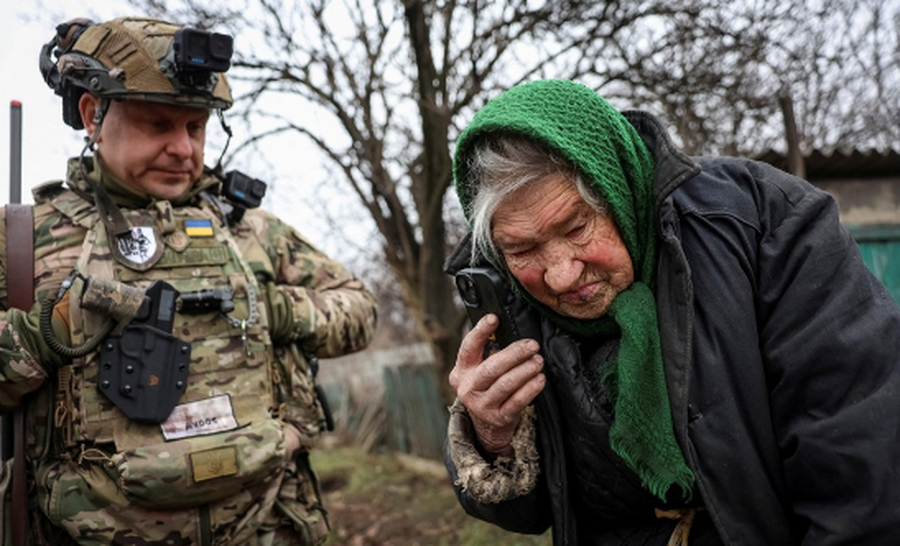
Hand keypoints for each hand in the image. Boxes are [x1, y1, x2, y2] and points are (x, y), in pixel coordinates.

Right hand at [449, 314, 545, 456]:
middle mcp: (468, 388)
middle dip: (514, 354)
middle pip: (491, 368)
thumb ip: (488, 352)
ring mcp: (482, 405)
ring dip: (526, 370)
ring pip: (506, 384)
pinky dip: (531, 388)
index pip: (468, 348)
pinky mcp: (499, 418)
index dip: (480, 332)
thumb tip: (507, 328)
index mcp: (462, 371)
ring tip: (538, 361)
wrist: (485, 425)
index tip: (494, 318)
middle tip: (532, 345)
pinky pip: (518, 401)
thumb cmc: (486, 387)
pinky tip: (540, 378)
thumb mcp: (479, 370)